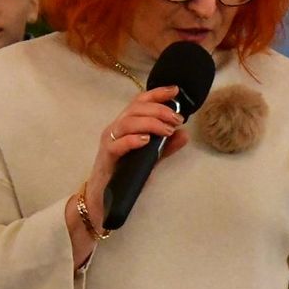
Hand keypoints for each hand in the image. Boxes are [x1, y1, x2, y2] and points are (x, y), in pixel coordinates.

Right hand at [86, 85, 189, 211]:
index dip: (157, 93)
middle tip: (177, 119)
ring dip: (150, 123)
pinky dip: (133, 140)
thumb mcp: (150, 158)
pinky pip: (117, 144)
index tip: (175, 91)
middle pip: (136, 109)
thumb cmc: (124, 173)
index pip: (140, 102)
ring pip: (128, 122)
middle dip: (159, 110)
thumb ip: (166, 147)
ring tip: (167, 131)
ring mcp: (110, 141)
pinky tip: (146, 140)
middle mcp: (116, 128)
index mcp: (126, 124)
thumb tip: (184, 134)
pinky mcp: (106, 156)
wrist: (103, 197)